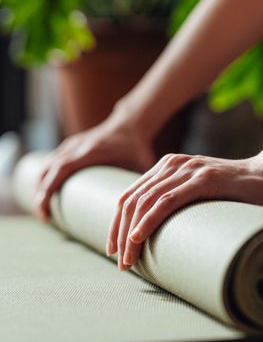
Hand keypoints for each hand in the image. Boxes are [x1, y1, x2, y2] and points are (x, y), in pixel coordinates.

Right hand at [35, 115, 155, 219]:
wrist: (130, 124)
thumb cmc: (136, 148)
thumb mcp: (140, 165)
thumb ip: (141, 187)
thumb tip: (144, 213)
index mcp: (92, 151)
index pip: (62, 168)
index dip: (48, 190)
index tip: (46, 212)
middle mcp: (77, 146)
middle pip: (48, 169)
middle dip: (40, 194)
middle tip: (44, 217)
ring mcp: (72, 144)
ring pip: (46, 165)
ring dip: (40, 186)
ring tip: (44, 209)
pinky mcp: (70, 146)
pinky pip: (51, 161)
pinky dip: (45, 176)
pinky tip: (46, 193)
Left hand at [107, 152, 262, 270]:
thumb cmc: (233, 191)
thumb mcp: (197, 193)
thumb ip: (177, 201)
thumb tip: (156, 235)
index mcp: (166, 167)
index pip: (130, 196)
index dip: (117, 224)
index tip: (114, 250)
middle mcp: (171, 164)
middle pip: (132, 200)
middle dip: (119, 233)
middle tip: (120, 262)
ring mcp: (187, 170)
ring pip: (145, 202)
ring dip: (131, 234)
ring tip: (128, 260)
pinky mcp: (203, 179)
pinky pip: (167, 200)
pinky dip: (149, 219)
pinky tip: (138, 237)